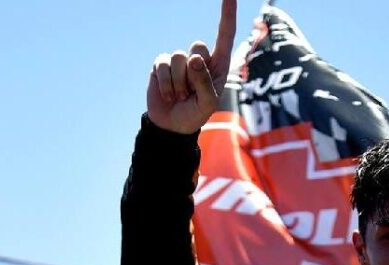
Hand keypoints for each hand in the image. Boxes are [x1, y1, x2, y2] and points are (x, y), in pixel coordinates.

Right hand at [147, 0, 236, 133]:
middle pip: (198, 47)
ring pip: (179, 57)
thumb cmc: (196, 114)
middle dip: (194, 74)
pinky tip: (169, 95)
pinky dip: (166, 84)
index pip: (225, 35)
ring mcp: (180, 60)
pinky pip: (163, 65)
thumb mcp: (208, 103)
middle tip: (193, 93)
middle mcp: (200, 58)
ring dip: (180, 83)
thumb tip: (195, 58)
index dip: (227, 14)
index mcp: (218, 64)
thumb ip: (205, 82)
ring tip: (181, 96)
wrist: (172, 125)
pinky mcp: (162, 64)